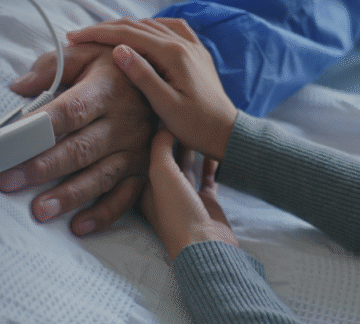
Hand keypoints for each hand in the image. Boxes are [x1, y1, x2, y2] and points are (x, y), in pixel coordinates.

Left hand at [0, 44, 154, 235]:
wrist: (165, 75)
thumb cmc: (114, 65)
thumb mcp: (87, 51)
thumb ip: (51, 66)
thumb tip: (18, 87)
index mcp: (106, 90)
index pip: (69, 111)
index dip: (38, 128)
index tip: (8, 141)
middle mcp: (123, 123)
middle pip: (79, 149)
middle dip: (41, 167)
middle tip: (8, 181)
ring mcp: (136, 149)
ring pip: (99, 176)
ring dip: (68, 196)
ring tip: (39, 211)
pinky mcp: (144, 169)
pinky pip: (125, 197)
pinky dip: (103, 214)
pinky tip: (78, 227)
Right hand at [66, 18, 236, 159]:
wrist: (227, 134)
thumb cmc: (196, 126)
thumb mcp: (164, 105)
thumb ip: (142, 75)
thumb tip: (119, 49)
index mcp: (174, 55)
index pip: (128, 35)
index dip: (98, 34)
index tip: (73, 37)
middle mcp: (184, 44)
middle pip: (137, 26)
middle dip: (105, 28)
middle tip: (78, 36)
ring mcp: (192, 47)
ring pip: (151, 25)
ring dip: (124, 27)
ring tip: (100, 35)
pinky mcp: (196, 54)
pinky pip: (170, 29)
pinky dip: (149, 27)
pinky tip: (141, 32)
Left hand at [141, 126, 237, 261]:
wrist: (206, 245)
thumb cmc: (177, 211)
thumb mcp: (161, 173)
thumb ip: (159, 147)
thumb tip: (162, 125)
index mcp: (146, 187)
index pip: (145, 156)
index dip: (151, 137)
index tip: (158, 115)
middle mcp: (163, 192)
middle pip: (166, 159)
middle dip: (172, 140)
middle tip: (181, 117)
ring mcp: (185, 198)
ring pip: (187, 166)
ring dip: (191, 149)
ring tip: (197, 128)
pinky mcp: (206, 202)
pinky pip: (208, 178)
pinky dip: (210, 164)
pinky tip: (213, 150)